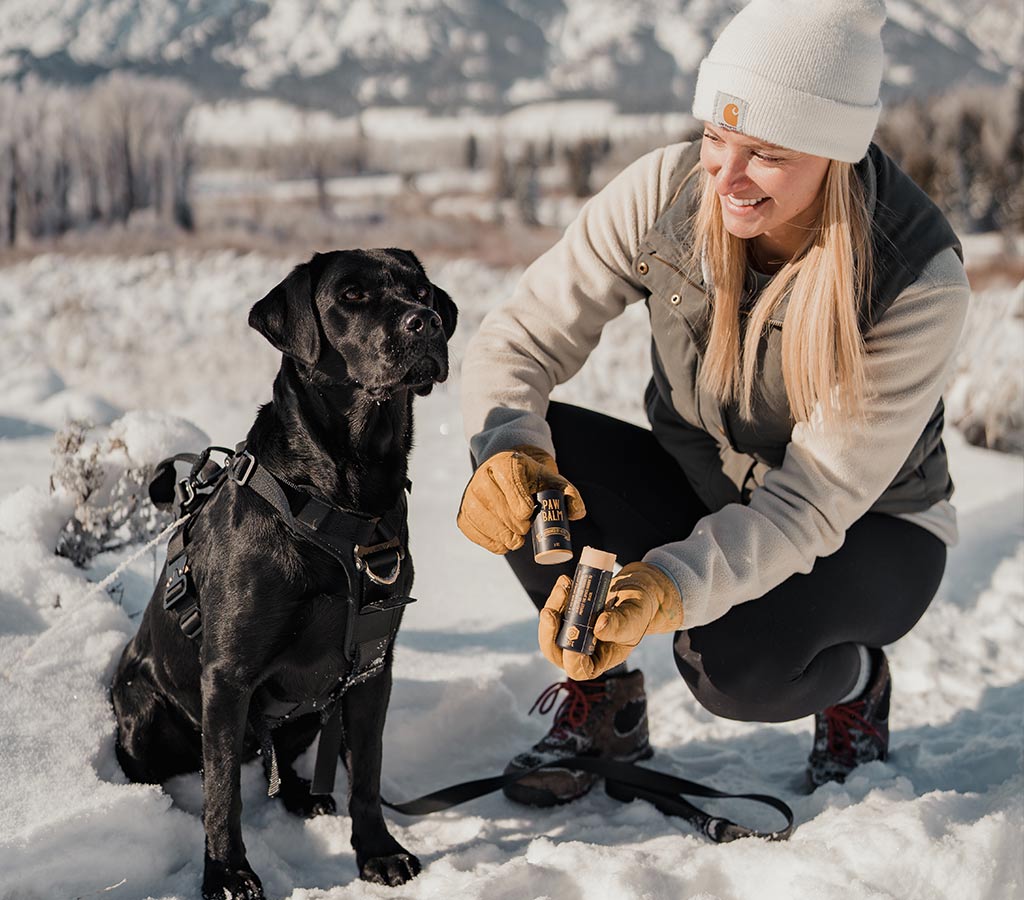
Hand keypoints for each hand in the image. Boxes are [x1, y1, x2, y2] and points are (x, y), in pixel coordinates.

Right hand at [457, 446, 584, 553]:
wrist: (507, 474)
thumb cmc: (532, 479)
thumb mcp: (551, 480)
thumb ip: (568, 494)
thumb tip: (577, 512)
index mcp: (506, 462)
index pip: (510, 482)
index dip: (519, 503)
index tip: (528, 514)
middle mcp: (483, 475)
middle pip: (497, 507)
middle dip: (513, 525)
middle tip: (524, 532)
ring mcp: (470, 494)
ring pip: (483, 521)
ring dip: (501, 536)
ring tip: (516, 540)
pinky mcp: (463, 512)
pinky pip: (472, 531)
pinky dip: (488, 542)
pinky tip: (502, 543)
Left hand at [538, 562, 682, 679]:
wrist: (635, 592)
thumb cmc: (638, 611)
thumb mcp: (634, 618)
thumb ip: (619, 625)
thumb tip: (598, 627)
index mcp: (599, 660)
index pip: (578, 669)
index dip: (571, 660)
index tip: (573, 643)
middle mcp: (582, 650)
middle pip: (556, 651)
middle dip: (549, 631)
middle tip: (550, 612)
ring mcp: (573, 632)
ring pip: (551, 628)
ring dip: (553, 607)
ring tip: (564, 587)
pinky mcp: (568, 615)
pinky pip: (555, 609)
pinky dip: (558, 596)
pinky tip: (565, 582)